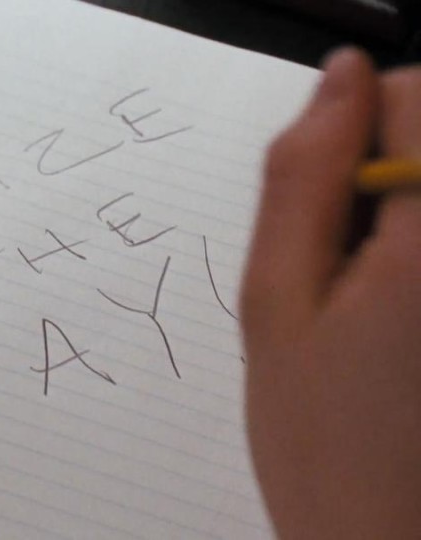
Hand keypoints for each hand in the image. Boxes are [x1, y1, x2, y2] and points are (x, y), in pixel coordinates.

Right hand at [242, 49, 420, 536]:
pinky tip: (405, 322)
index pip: (417, 92)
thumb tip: (336, 76)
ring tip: (376, 304)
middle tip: (340, 271)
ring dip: (406, 215)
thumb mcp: (275, 303)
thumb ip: (300, 179)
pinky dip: (419, 255)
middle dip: (384, 173)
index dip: (355, 126)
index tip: (321, 201)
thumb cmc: (322, 446)